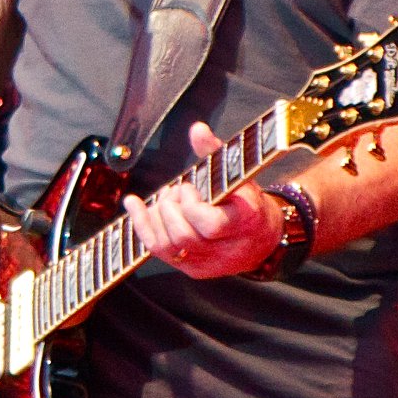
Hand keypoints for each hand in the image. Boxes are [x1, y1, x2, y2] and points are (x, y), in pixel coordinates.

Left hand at [120, 121, 282, 278]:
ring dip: (156, 215)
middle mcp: (227, 250)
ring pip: (168, 246)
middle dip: (170, 208)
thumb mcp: (237, 175)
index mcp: (245, 223)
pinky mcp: (193, 268)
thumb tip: (197, 129)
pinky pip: (159, 251)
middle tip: (175, 190)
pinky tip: (134, 205)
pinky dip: (142, 225)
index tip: (189, 188)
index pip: (210, 224)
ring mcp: (208, 263)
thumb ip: (215, 152)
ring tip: (165, 197)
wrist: (263, 238)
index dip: (191, 205)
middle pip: (184, 236)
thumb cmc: (246, 202)